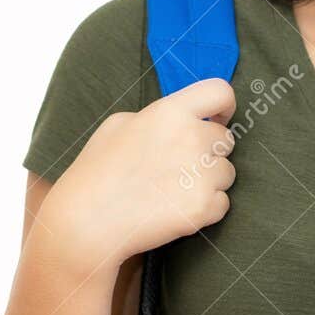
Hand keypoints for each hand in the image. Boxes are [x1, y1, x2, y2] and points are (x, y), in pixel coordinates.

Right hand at [42, 77, 237, 272]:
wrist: (88, 221)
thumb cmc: (97, 172)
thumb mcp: (118, 125)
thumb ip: (158, 117)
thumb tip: (182, 121)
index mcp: (170, 112)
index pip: (220, 92)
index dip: (223, 107)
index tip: (218, 119)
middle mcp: (191, 138)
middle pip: (226, 140)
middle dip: (209, 152)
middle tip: (178, 167)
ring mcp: (201, 173)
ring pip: (227, 173)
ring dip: (208, 182)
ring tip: (172, 191)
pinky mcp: (204, 206)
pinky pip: (222, 203)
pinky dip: (205, 209)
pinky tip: (175, 210)